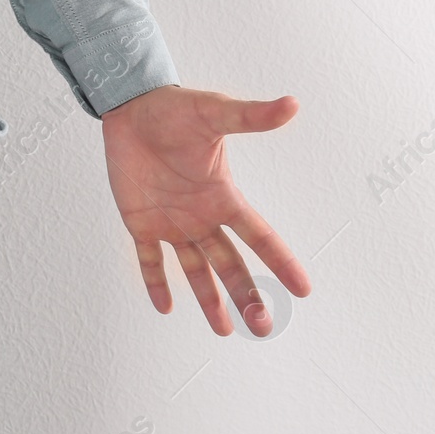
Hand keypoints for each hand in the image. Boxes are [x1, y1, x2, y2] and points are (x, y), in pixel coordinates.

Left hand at [100, 85, 310, 336]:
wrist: (132, 108)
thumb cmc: (176, 109)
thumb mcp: (215, 113)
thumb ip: (251, 117)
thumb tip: (293, 103)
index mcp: (224, 196)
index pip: (260, 236)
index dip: (280, 262)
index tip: (302, 291)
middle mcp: (202, 215)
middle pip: (231, 263)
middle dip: (247, 294)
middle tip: (263, 326)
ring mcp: (172, 222)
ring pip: (195, 270)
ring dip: (210, 299)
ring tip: (226, 330)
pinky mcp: (140, 222)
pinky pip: (149, 260)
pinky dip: (156, 282)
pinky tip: (165, 307)